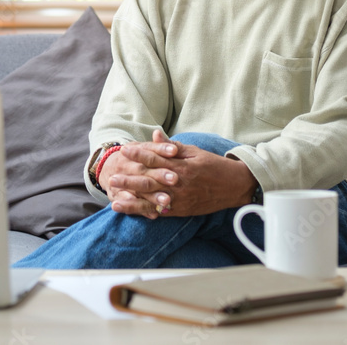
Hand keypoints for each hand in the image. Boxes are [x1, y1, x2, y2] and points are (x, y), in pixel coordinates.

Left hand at [104, 130, 257, 217]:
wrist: (234, 186)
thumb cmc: (213, 166)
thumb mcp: (194, 151)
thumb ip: (172, 146)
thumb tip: (155, 134)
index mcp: (182, 166)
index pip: (156, 158)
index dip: (139, 153)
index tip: (124, 149)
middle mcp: (179, 183)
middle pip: (150, 181)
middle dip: (129, 180)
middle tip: (112, 178)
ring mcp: (180, 199)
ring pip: (152, 200)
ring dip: (132, 200)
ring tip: (115, 200)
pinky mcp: (181, 210)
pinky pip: (160, 212)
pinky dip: (145, 212)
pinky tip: (132, 212)